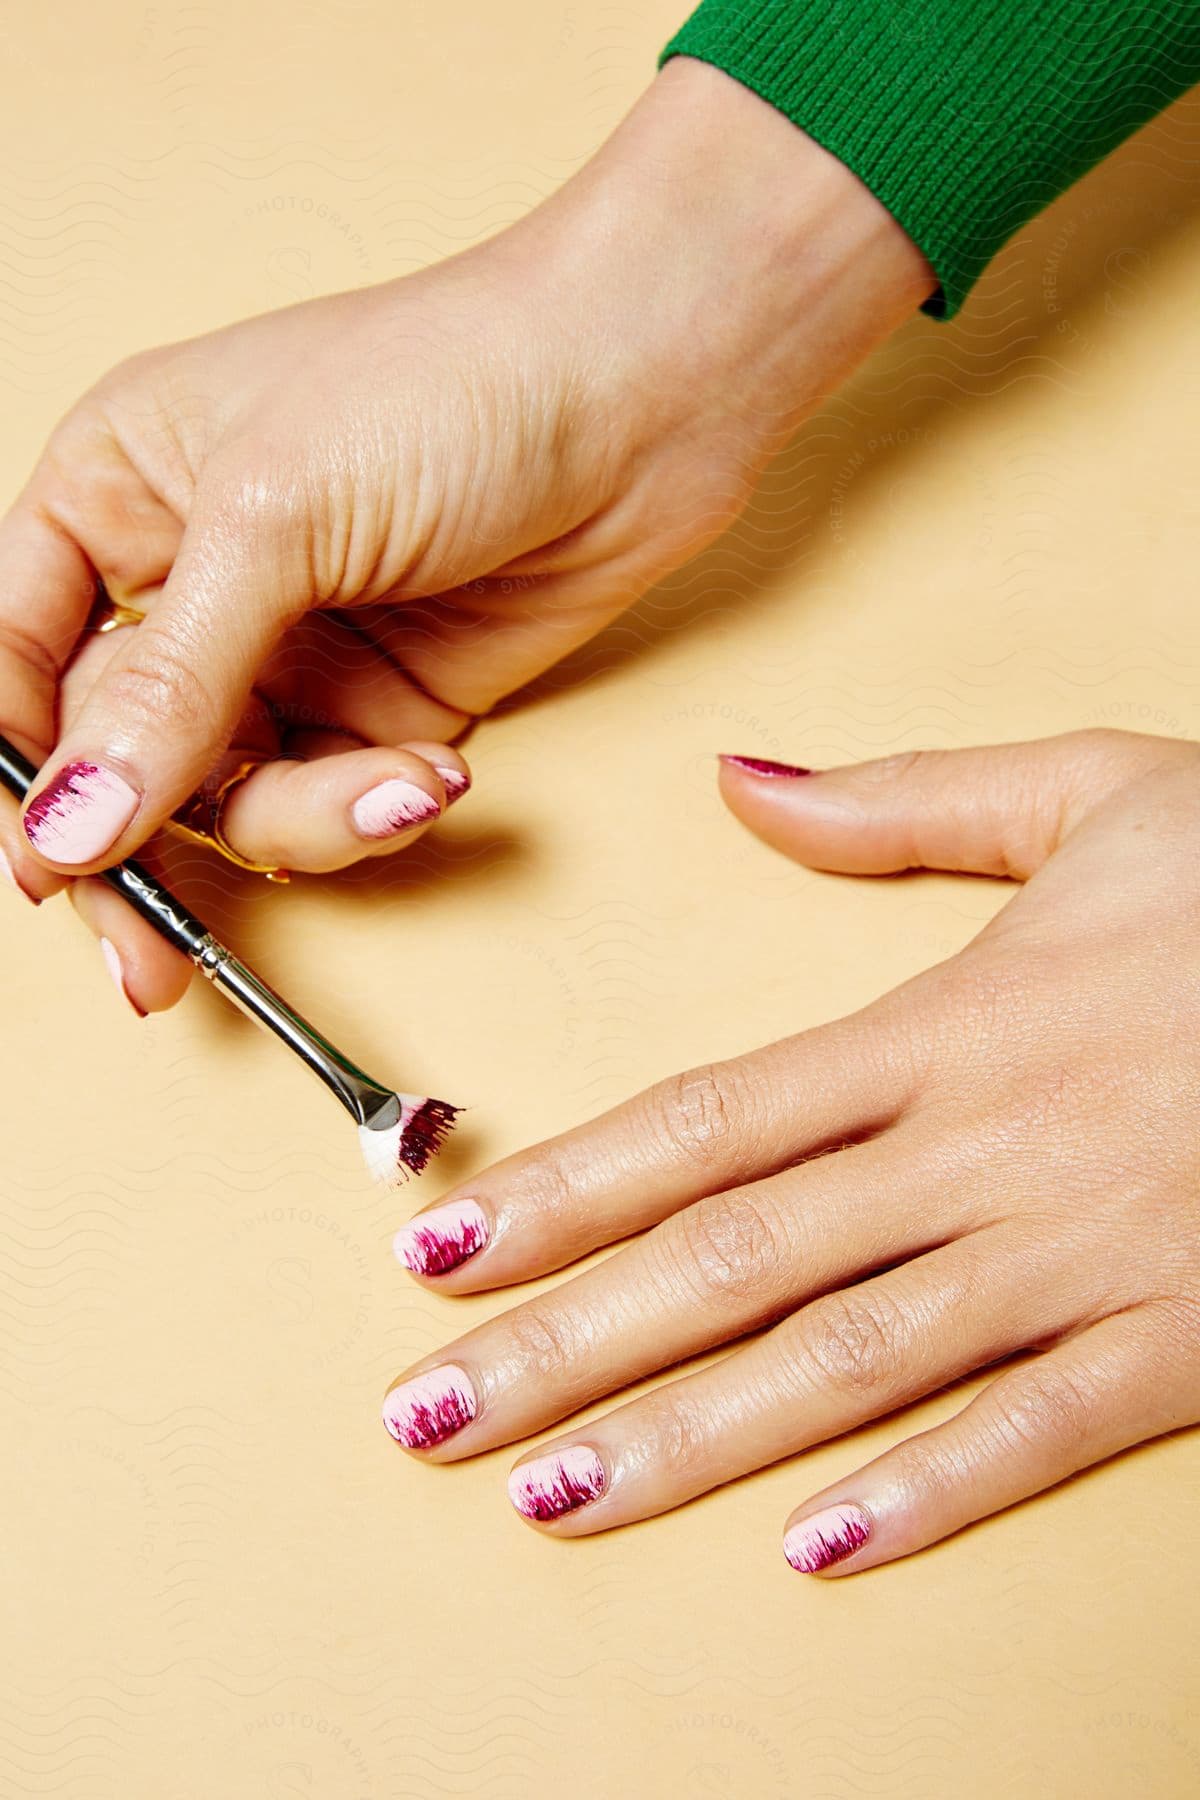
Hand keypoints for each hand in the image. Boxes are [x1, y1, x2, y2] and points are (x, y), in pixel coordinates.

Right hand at [0, 58, 929, 1011]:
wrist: (641, 390)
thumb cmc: (448, 379)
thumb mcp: (272, 521)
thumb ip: (167, 688)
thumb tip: (67, 825)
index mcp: (115, 492)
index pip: (17, 659)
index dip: (22, 769)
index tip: (46, 863)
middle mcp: (189, 582)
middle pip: (116, 756)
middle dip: (142, 852)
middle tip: (153, 964)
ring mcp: (288, 651)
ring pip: (231, 798)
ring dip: (301, 823)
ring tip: (389, 789)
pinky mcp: (383, 705)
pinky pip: (334, 803)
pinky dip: (373, 810)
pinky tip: (432, 775)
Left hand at [381, 730, 1199, 1574]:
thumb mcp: (1093, 793)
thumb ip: (905, 801)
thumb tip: (737, 782)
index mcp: (947, 1026)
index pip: (707, 1119)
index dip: (559, 1189)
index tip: (438, 1247)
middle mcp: (986, 1150)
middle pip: (735, 1259)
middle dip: (567, 1345)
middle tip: (424, 1415)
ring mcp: (1083, 1252)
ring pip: (851, 1362)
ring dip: (689, 1440)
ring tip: (550, 1497)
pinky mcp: (1184, 1334)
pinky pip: (1038, 1431)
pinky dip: (927, 1494)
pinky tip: (810, 1553)